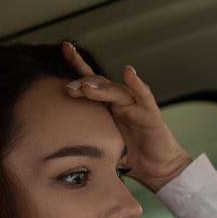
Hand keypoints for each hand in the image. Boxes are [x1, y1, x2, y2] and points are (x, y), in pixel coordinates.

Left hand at [60, 41, 192, 191]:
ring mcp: (136, 106)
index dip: (78, 65)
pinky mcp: (151, 115)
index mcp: (107, 108)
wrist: (159, 169)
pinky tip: (129, 72)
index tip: (64, 48)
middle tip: (68, 88)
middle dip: (83, 82)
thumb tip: (57, 151)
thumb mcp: (101, 149)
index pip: (90, 83)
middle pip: (100, 83)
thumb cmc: (131, 158)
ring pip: (116, 91)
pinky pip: (144, 97)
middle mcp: (120, 102)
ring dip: (101, 88)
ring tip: (86, 89)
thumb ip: (85, 144)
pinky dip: (137, 84)